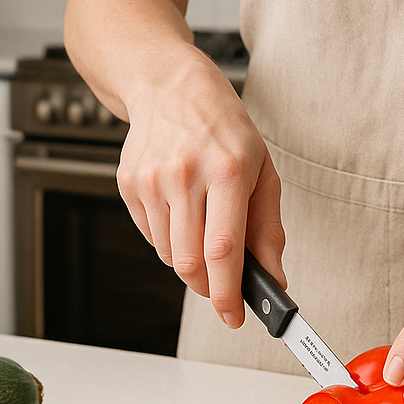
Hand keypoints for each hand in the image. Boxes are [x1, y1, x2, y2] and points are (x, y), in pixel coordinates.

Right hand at [116, 55, 285, 326]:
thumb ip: (268, 230)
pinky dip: (171, 241)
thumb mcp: (264, 171)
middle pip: (191, 262)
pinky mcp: (129, 184)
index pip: (224, 249)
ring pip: (170, 256)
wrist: (170, 86)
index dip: (229, 293)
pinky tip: (183, 213)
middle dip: (209, 287)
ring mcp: (152, 180)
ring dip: (192, 262)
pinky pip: (152, 238)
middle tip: (224, 284)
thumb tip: (274, 278)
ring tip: (205, 229)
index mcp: (228, 170)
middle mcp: (186, 175)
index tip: (234, 316)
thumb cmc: (224, 129)